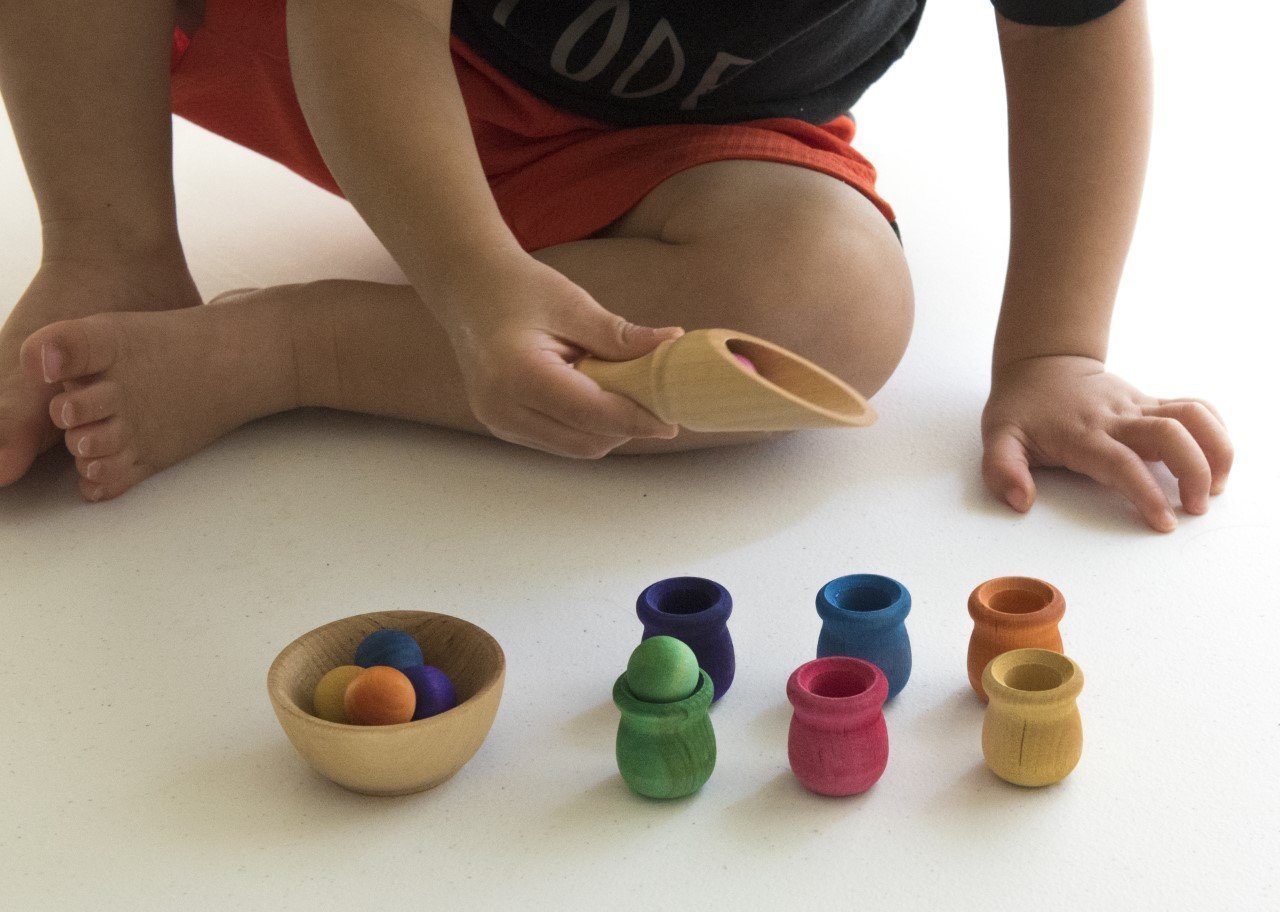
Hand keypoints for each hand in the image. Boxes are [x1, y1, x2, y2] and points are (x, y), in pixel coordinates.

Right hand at [440, 255, 681, 457]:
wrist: (468, 290)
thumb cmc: (516, 289)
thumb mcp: (572, 304)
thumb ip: (619, 336)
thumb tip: (671, 344)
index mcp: (519, 375)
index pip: (591, 414)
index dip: (636, 420)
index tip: (670, 421)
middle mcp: (503, 408)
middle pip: (585, 440)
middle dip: (626, 428)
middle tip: (656, 404)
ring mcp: (499, 422)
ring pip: (575, 447)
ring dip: (608, 429)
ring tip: (626, 395)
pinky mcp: (503, 426)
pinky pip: (558, 440)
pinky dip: (586, 427)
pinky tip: (597, 397)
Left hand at [981, 355, 1232, 531]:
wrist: (1040, 363)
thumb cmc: (1020, 407)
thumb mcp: (998, 437)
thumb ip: (1002, 470)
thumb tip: (1021, 501)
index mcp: (1081, 434)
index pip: (1122, 464)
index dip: (1146, 493)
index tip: (1163, 522)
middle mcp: (1116, 418)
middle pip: (1170, 435)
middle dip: (1193, 472)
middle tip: (1195, 508)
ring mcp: (1138, 406)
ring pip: (1192, 416)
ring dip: (1216, 449)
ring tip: (1215, 487)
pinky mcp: (1151, 401)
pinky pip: (1194, 407)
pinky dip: (1216, 430)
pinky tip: (1216, 459)